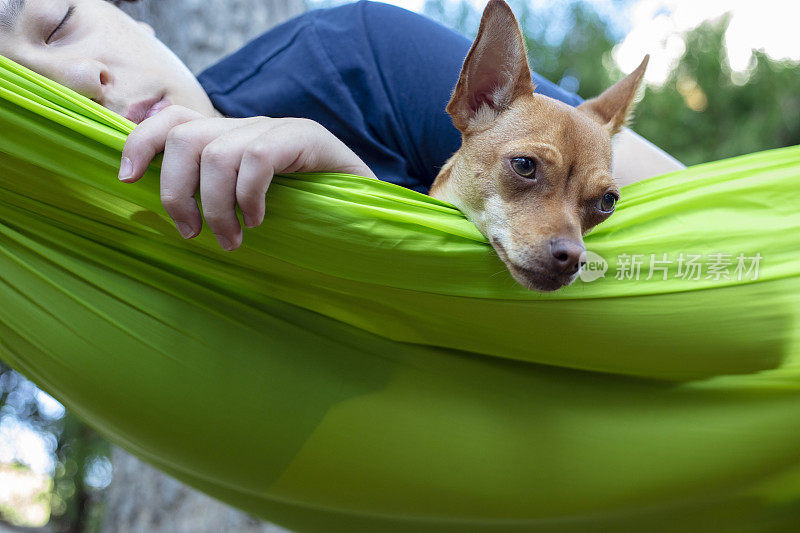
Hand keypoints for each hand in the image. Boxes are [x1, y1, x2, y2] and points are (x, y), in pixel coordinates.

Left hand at [117, 105, 376, 249]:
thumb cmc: (306, 216)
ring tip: (231, 240)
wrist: (369, 210)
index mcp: (230, 137)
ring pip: (216, 151)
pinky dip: (249, 195)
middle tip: (192, 233)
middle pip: (184, 135)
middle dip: (176, 190)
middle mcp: (249, 126)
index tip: (126, 181)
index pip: (172, 120)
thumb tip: (172, 220)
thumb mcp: (253, 207)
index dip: (141, 144)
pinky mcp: (307, 138)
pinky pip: (258, 158)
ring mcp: (278, 130)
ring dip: (214, 206)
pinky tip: (259, 221)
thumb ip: (216, 199)